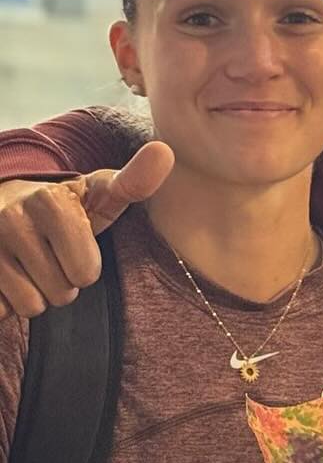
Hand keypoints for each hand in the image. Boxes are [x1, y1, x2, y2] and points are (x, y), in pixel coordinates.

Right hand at [0, 141, 174, 319]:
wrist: (4, 203)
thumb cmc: (63, 206)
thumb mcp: (99, 193)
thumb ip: (134, 181)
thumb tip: (165, 151)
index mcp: (49, 202)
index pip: (85, 273)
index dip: (86, 267)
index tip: (74, 245)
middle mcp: (10, 219)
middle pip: (60, 293)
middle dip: (62, 283)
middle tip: (52, 258)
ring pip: (30, 306)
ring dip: (36, 294)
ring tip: (31, 266)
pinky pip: (1, 311)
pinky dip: (7, 302)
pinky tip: (8, 274)